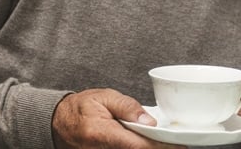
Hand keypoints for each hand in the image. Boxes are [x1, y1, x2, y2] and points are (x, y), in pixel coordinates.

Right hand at [52, 88, 184, 147]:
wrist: (61, 121)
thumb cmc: (82, 107)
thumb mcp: (105, 97)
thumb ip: (128, 107)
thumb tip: (149, 121)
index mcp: (102, 133)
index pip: (138, 145)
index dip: (161, 147)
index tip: (180, 146)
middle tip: (180, 145)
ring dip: (152, 148)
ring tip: (170, 143)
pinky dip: (142, 148)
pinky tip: (154, 144)